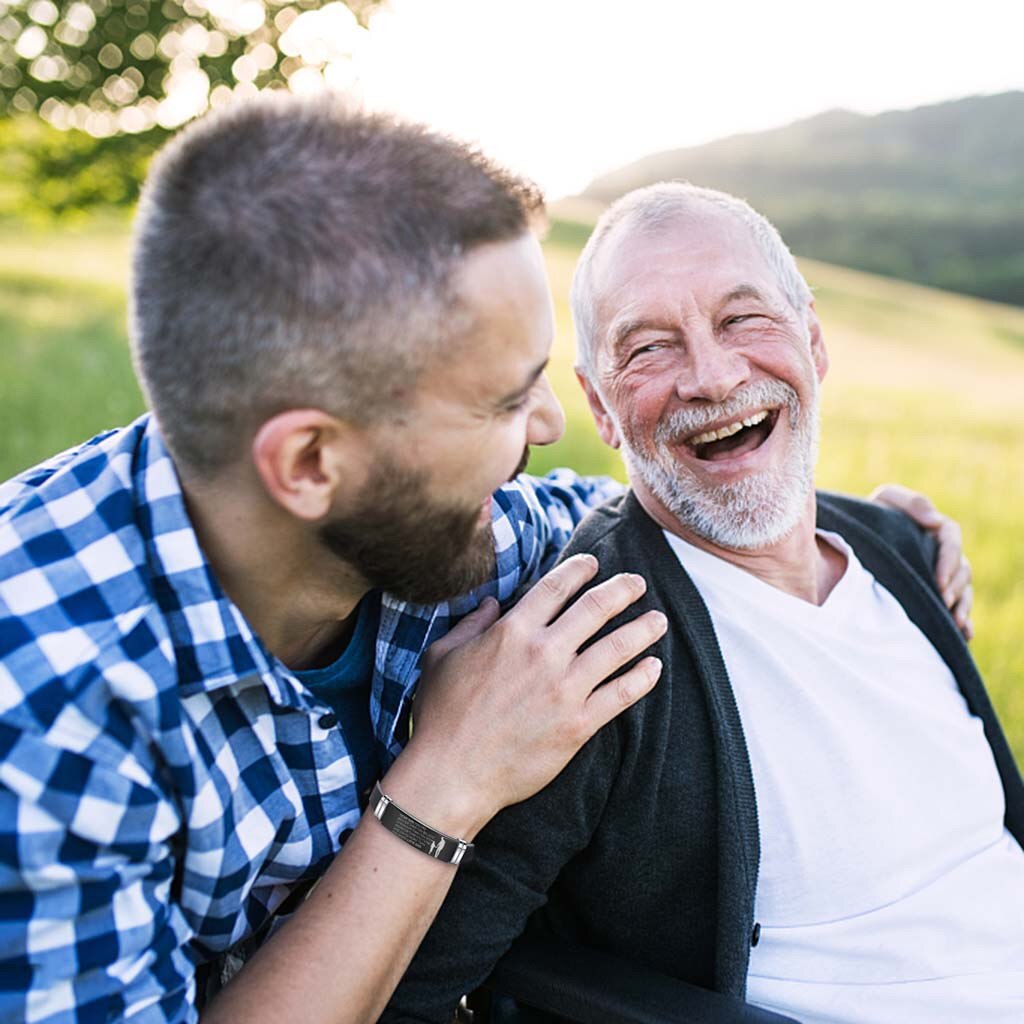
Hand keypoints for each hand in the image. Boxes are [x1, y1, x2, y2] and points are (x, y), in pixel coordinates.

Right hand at [382, 554, 666, 835]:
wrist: (452, 773)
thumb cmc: (441, 715)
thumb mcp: (442, 657)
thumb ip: (470, 624)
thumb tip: (492, 603)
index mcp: (511, 631)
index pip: (556, 587)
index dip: (579, 569)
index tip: (593, 563)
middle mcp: (544, 653)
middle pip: (596, 608)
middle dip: (623, 590)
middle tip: (638, 583)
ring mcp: (564, 689)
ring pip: (617, 647)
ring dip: (643, 629)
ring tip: (659, 620)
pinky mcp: (578, 725)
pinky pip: (621, 695)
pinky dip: (643, 678)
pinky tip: (654, 667)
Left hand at [868, 484, 972, 640]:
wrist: (847, 536)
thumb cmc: (869, 516)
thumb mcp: (886, 500)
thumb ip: (912, 503)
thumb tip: (936, 521)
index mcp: (932, 530)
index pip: (951, 540)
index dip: (949, 560)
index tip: (939, 580)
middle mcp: (940, 554)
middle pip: (961, 570)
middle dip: (955, 588)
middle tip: (942, 603)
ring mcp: (938, 576)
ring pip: (962, 591)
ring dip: (962, 607)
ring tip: (955, 623)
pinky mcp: (931, 595)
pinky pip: (955, 609)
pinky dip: (963, 623)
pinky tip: (963, 635)